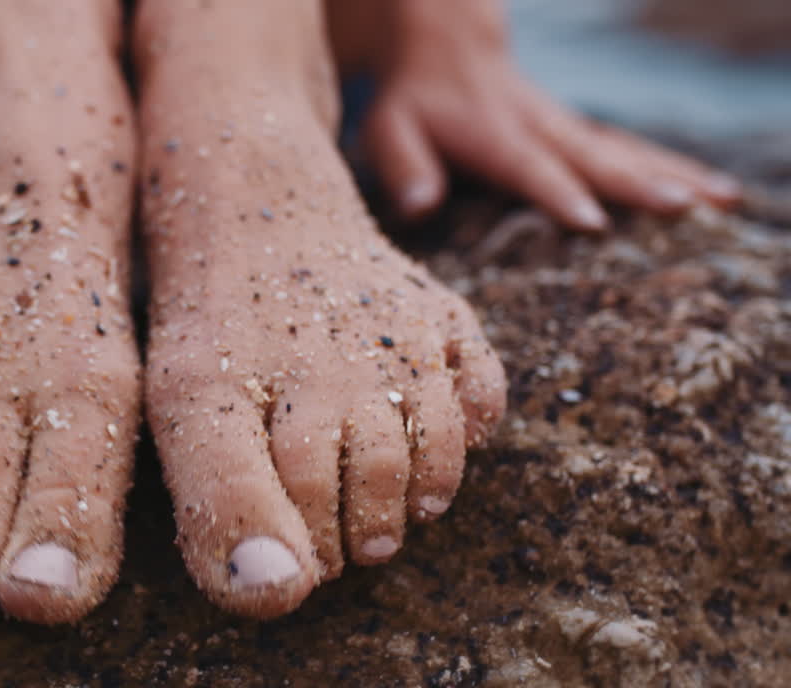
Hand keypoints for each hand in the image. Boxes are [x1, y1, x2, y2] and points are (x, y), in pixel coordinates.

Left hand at [361, 0, 740, 229]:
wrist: (443, 42)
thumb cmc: (413, 99)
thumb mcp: (389, 130)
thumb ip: (404, 166)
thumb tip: (418, 206)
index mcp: (492, 133)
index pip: (527, 165)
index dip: (557, 192)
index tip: (593, 221)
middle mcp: (538, 127)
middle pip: (594, 156)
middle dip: (638, 183)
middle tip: (683, 208)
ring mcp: (565, 127)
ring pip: (626, 150)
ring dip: (674, 173)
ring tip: (722, 199)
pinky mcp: (579, 131)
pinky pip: (631, 149)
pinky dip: (673, 167)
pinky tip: (713, 190)